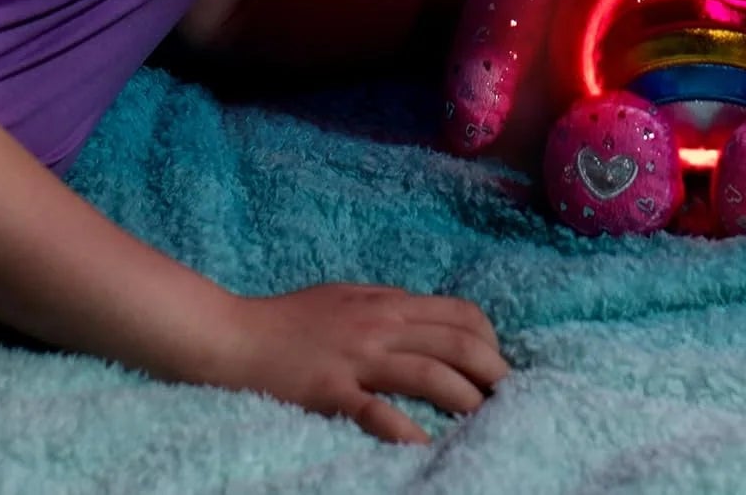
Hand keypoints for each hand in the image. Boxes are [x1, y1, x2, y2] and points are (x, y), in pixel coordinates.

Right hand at [216, 284, 509, 443]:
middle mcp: (379, 326)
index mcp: (386, 304)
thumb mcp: (345, 297)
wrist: (234, 336)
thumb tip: (424, 316)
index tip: (497, 367)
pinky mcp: (332, 391)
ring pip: (428, 373)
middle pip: (455, 342)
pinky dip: (405, 430)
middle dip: (492, 372)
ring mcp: (356, 358)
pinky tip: (425, 447)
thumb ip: (385, 306)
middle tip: (510, 399)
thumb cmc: (288, 319)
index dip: (489, 340)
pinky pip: (377, 411)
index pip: (458, 313)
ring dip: (465, 399)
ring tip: (485, 421)